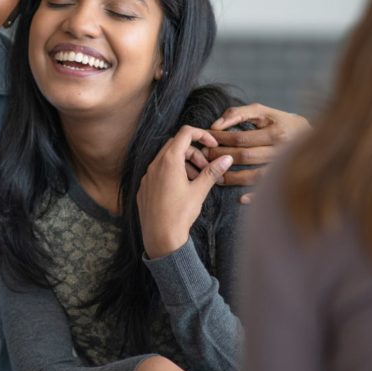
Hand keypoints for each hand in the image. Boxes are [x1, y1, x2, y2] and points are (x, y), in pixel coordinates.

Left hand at [138, 125, 232, 258]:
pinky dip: (172, 173)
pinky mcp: (144, 187)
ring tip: (196, 180)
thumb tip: (227, 158)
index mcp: (169, 161)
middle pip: (176, 145)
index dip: (202, 134)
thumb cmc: (180, 214)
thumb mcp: (199, 191)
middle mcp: (155, 164)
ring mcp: (147, 175)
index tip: (212, 145)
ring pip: (167, 159)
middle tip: (206, 168)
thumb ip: (212, 171)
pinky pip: (158, 172)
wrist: (160, 237)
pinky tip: (181, 189)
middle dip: (194, 152)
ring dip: (184, 163)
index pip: (185, 133)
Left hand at [204, 103, 309, 199]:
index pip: (240, 138)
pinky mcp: (288, 179)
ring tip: (215, 177)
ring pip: (255, 175)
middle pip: (245, 156)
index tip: (206, 141)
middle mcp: (281, 149)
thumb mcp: (261, 111)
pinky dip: (255, 196)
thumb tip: (216, 125)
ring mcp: (285, 166)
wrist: (315, 136)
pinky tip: (241, 198)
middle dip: (221, 157)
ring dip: (233, 178)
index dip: (220, 140)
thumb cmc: (280, 121)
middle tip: (204, 158)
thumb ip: (238, 114)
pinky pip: (269, 189)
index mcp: (275, 131)